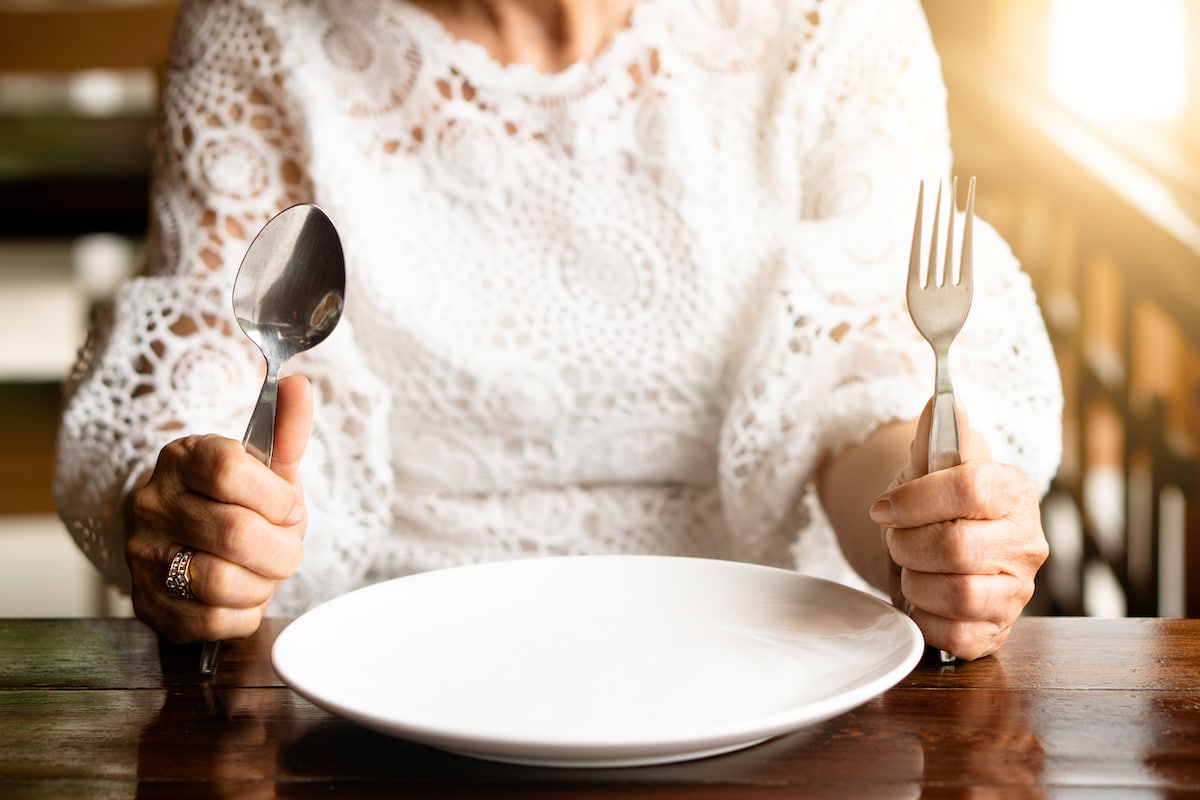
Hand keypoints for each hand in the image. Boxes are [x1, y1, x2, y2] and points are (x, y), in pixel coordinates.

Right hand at [125, 375, 312, 642]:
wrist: (192, 542)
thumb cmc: (239, 501)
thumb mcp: (265, 465)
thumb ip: (286, 430)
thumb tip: (300, 386)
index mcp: (183, 459)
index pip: (230, 472)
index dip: (276, 498)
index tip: (288, 506)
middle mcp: (152, 504)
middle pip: (236, 534)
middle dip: (282, 548)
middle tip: (285, 545)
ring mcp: (143, 556)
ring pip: (221, 582)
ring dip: (263, 583)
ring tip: (263, 571)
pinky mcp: (148, 605)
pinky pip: (212, 622)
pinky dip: (244, 614)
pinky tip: (243, 594)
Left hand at [868, 399, 1048, 659]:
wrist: (941, 548)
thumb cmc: (937, 505)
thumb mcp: (931, 467)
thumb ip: (935, 437)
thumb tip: (939, 402)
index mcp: (1014, 491)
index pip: (972, 488)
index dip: (917, 499)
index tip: (884, 507)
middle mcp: (1026, 543)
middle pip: (958, 546)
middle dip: (908, 544)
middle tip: (894, 539)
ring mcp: (1017, 591)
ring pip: (959, 593)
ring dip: (915, 581)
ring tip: (909, 569)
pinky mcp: (997, 630)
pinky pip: (957, 635)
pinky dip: (925, 619)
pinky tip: (920, 600)